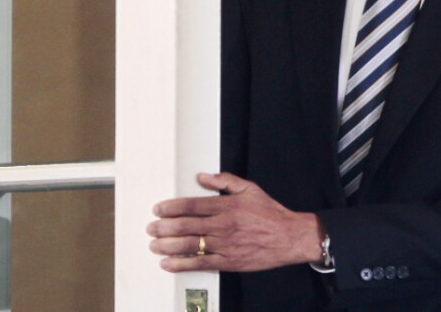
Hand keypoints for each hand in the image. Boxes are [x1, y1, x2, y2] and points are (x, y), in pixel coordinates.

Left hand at [146, 172, 322, 272]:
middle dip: (164, 227)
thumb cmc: (270, 213)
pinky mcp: (229, 262)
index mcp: (227, 206)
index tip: (159, 209)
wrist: (289, 237)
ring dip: (168, 246)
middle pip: (186, 226)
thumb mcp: (250, 189)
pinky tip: (169, 264)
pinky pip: (201, 263)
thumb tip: (203, 176)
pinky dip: (182, 264)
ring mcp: (225, 245)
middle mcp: (223, 225)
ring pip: (190, 245)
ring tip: (154, 245)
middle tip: (151, 227)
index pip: (192, 205)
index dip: (172, 207)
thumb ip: (225, 181)